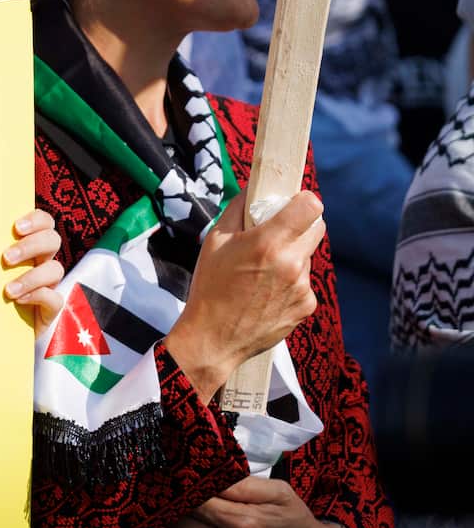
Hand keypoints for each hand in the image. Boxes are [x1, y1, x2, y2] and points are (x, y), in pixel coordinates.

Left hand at [1, 209, 63, 329]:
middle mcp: (41, 261)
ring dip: (31, 276)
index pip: (44, 222)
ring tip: (8, 290)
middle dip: (31, 246)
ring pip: (55, 269)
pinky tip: (18, 301)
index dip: (36, 220)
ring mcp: (48, 284)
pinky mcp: (51, 308)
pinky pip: (54, 298)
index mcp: (29, 246)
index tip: (16, 227)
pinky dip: (38, 296)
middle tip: (6, 258)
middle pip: (52, 240)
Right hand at [164, 191, 324, 400]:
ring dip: (292, 256)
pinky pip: (304, 283)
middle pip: (317, 227)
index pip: (310, 206)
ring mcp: (302, 287)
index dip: (303, 201)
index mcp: (268, 243)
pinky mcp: (307, 306)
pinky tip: (267, 294)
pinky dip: (291, 283)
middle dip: (301, 225)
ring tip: (263, 273)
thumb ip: (238, 209)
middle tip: (278, 234)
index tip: (292, 204)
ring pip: (307, 256)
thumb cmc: (209, 286)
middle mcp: (291, 263)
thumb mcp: (214, 241)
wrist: (213, 338)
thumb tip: (254, 189)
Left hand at [166, 477, 348, 527]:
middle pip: (179, 524)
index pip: (193, 501)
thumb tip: (211, 473)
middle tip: (183, 502)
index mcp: (243, 522)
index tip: (185, 484)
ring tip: (189, 524)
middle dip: (178, 510)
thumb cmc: (296, 523)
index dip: (185, 490)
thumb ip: (243, 483)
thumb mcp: (280, 494)